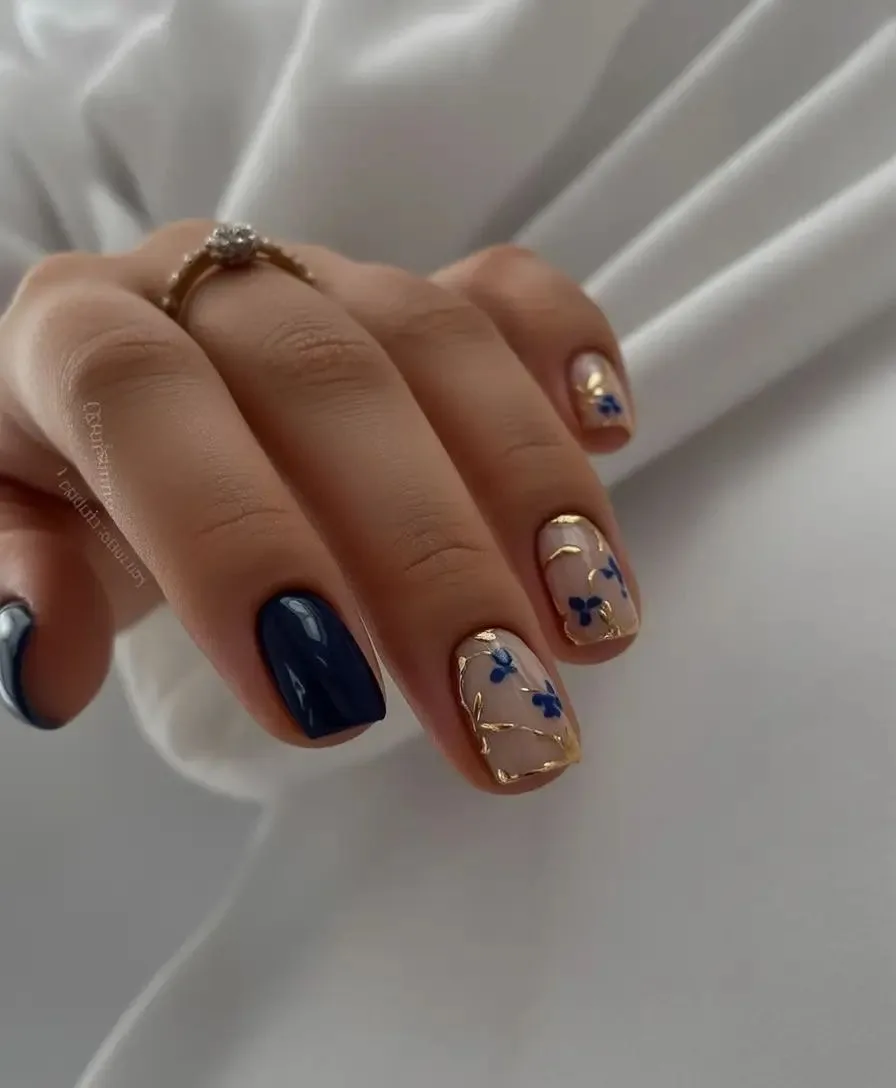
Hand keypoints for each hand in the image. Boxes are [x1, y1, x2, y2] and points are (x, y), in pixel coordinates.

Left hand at [0, 221, 638, 792]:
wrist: (121, 388)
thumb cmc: (62, 480)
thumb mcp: (2, 526)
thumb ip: (11, 574)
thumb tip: (44, 666)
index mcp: (70, 329)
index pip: (144, 403)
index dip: (238, 543)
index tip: (329, 713)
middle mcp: (210, 282)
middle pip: (329, 386)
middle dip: (430, 562)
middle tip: (508, 719)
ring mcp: (330, 276)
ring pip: (440, 344)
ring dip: (531, 491)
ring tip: (596, 627)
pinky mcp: (417, 291)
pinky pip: (507, 291)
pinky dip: (569, 349)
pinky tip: (613, 433)